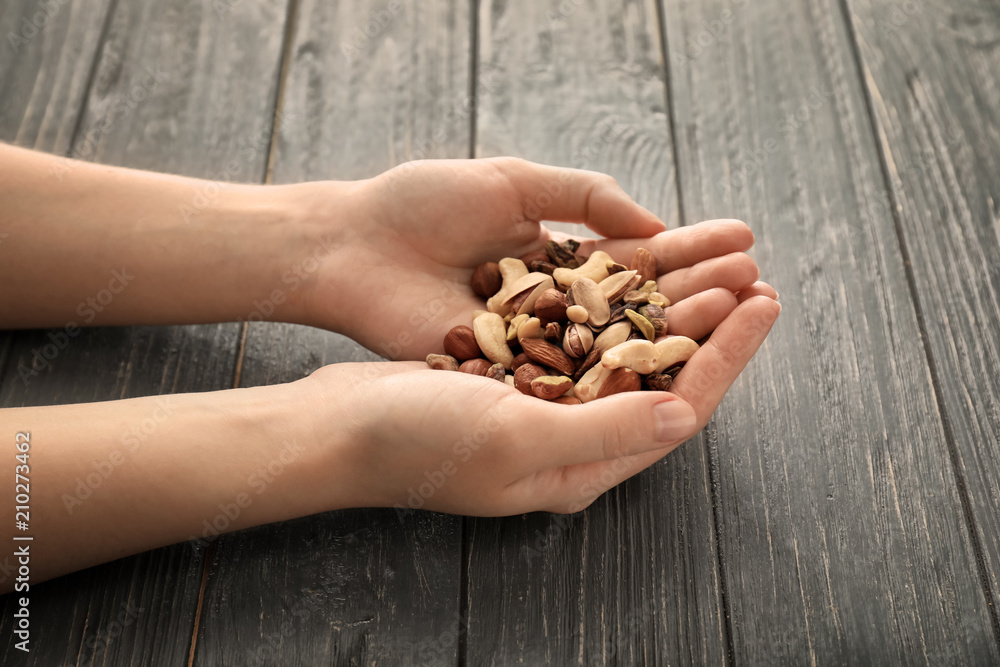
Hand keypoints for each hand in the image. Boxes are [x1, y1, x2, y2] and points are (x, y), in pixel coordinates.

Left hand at [292, 158, 773, 357]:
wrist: (352, 246)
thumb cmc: (421, 205)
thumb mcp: (513, 180)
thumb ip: (584, 196)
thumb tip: (655, 226)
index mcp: (557, 255)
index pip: (639, 258)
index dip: (691, 252)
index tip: (744, 242)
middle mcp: (556, 305)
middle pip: (642, 304)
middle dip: (700, 292)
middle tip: (762, 284)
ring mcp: (536, 343)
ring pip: (620, 344)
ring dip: (679, 330)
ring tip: (740, 314)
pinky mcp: (510, 374)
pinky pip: (576, 376)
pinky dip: (622, 369)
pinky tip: (675, 363)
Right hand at [302, 294, 779, 515]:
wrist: (341, 427)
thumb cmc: (419, 443)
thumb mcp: (515, 439)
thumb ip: (604, 430)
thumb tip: (687, 416)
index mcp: (583, 467)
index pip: (679, 410)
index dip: (728, 356)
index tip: (763, 302)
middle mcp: (573, 441)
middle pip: (662, 379)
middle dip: (709, 327)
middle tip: (750, 274)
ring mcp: (545, 409)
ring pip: (627, 353)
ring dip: (668, 308)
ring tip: (705, 264)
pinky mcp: (518, 378)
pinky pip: (584, 335)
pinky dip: (614, 302)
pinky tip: (632, 270)